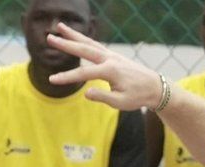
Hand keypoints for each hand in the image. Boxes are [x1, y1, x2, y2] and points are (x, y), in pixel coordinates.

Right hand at [46, 24, 163, 110]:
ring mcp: (112, 55)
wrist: (155, 87)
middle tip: (49, 37)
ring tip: (59, 26)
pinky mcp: (113, 56)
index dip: (67, 77)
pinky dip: (84, 39)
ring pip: (89, 43)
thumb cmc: (138, 97)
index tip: (52, 80)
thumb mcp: (121, 102)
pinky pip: (95, 45)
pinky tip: (75, 37)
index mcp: (111, 71)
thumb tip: (85, 92)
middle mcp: (110, 59)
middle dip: (66, 44)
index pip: (84, 73)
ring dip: (74, 35)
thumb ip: (103, 98)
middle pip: (84, 49)